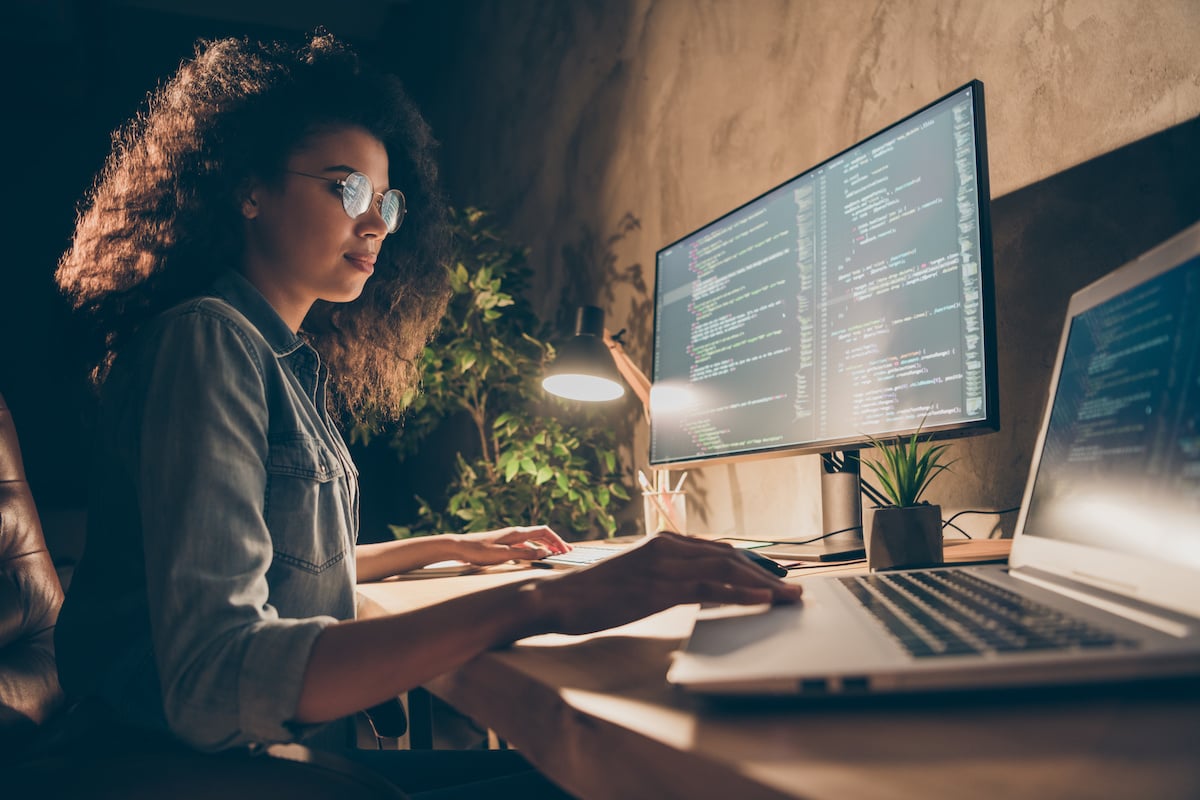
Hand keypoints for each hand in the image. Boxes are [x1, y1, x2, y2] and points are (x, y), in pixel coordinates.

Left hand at [451, 525, 570, 565]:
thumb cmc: (479, 550)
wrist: (460, 546)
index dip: (557, 539)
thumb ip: (524, 554)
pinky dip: (535, 549)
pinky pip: (525, 545)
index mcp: (517, 533)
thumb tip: (544, 552)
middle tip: (568, 550)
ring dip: (546, 545)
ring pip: (534, 539)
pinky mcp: (505, 544)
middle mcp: (515, 533)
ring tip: (556, 552)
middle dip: (555, 542)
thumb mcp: (503, 555)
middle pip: (541, 534)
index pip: (544, 531)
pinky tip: (536, 555)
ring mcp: (510, 538)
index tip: (566, 549)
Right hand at [533, 531, 802, 635]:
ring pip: (726, 569)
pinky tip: (762, 599)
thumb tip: (692, 588)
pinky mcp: (659, 586)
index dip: (751, 562)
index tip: (775, 576)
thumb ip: (665, 577)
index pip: (718, 549)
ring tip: (788, 597)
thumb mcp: (636, 578)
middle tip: (793, 588)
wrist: (560, 598)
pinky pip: (709, 587)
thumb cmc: (594, 593)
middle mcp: (668, 547)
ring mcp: (664, 565)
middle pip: (730, 556)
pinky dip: (740, 592)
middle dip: (766, 572)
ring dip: (763, 583)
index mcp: (663, 543)